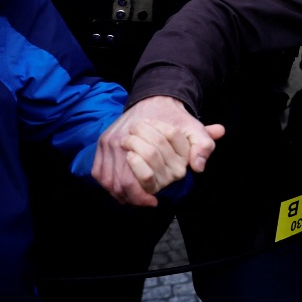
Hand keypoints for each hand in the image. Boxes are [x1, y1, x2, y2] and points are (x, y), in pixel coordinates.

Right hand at [92, 95, 224, 206]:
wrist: (156, 99)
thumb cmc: (176, 119)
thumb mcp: (195, 129)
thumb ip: (203, 146)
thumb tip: (198, 167)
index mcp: (142, 141)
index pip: (137, 179)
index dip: (143, 196)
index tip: (153, 202)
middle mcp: (120, 140)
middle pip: (120, 182)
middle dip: (132, 197)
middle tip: (144, 203)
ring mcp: (108, 141)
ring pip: (107, 180)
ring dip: (119, 193)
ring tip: (133, 199)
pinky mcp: (102, 142)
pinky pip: (98, 172)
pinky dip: (108, 184)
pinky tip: (120, 189)